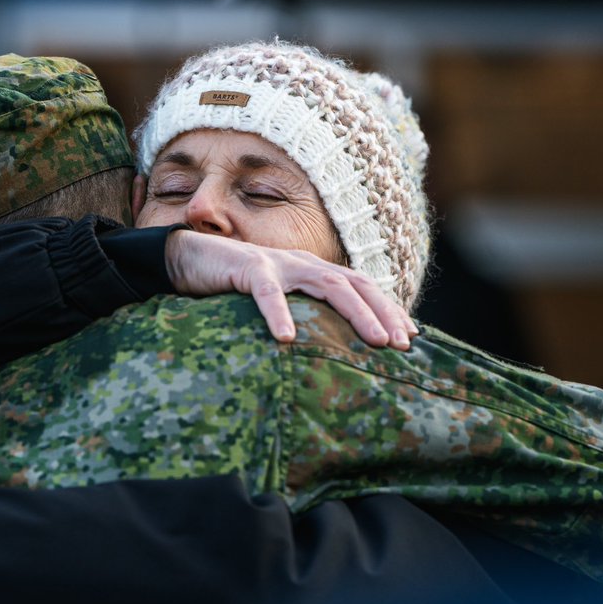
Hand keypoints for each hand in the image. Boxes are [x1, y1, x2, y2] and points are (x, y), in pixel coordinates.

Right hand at [165, 229, 418, 348]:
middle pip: (355, 285)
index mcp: (312, 270)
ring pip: (328, 285)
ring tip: (373, 342)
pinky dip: (279, 314)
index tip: (412, 336)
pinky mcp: (248, 268)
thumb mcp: (276, 300)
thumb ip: (301, 313)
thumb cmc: (234, 286)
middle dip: (384, 314)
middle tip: (402, 344)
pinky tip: (288, 339)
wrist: (190, 258)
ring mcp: (278, 264)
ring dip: (355, 314)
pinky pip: (267, 293)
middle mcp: (303, 263)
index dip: (389, 308)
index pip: (362, 286)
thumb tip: (326, 345)